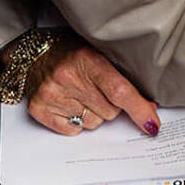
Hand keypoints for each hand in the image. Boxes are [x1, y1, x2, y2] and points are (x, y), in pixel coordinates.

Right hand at [26, 31, 158, 137]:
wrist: (32, 54)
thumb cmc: (69, 53)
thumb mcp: (98, 53)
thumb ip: (122, 78)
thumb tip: (149, 108)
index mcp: (86, 59)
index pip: (119, 91)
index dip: (139, 109)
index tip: (152, 124)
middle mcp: (67, 77)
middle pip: (109, 112)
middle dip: (111, 106)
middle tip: (97, 90)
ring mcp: (52, 95)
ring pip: (93, 124)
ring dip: (93, 114)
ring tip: (81, 95)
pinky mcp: (39, 109)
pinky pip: (73, 131)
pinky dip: (75, 123)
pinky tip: (69, 104)